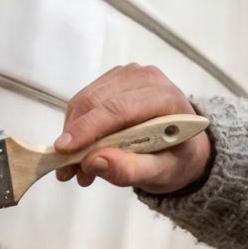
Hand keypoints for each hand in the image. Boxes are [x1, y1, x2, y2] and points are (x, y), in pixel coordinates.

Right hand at [55, 64, 211, 194]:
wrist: (183, 147)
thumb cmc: (176, 157)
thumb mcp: (161, 173)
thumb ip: (130, 170)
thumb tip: (94, 161)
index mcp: (165, 98)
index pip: (118, 108)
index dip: (88, 128)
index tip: (64, 149)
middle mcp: (146, 79)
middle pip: (96, 101)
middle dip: (75, 137)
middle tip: (67, 171)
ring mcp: (128, 76)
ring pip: (84, 101)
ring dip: (73, 135)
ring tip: (78, 168)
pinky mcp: (113, 80)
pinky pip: (84, 101)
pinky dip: (76, 128)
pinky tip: (84, 151)